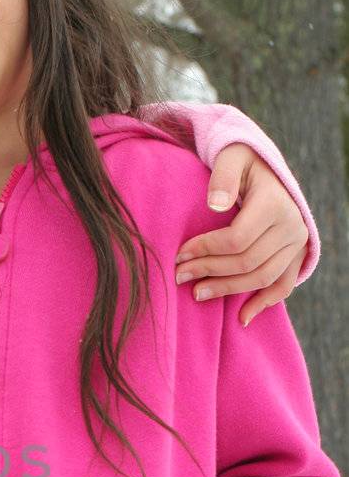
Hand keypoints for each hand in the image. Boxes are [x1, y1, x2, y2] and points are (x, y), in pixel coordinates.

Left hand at [174, 145, 307, 325]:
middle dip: (209, 271)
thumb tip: (215, 204)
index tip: (179, 254)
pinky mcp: (296, 255)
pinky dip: (264, 303)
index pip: (237, 239)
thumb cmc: (242, 163)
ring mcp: (296, 243)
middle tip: (179, 276)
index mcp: (274, 203)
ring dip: (228, 290)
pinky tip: (241, 318)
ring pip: (262, 278)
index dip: (205, 250)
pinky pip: (284, 286)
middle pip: (247, 261)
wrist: (267, 170)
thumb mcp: (231, 158)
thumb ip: (223, 177)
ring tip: (197, 293)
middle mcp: (292, 225)